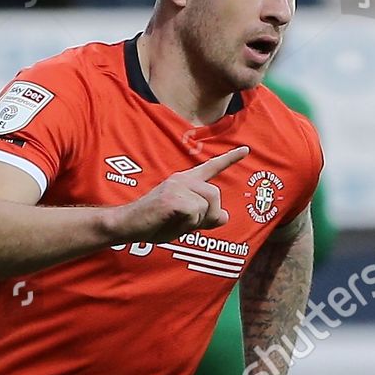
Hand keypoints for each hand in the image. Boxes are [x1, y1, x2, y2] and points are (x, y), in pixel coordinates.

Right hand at [116, 145, 247, 243]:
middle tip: (188, 223)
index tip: (246, 150)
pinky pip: (194, 214)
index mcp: (185, 181)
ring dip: (195, 221)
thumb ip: (204, 217)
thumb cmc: (154, 223)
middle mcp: (182, 179)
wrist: (128, 224)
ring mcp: (177, 187)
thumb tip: (224, 217)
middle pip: (214, 195)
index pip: (211, 168)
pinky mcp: (173, 198)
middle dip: (208, 215)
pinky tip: (170, 222)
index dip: (230, 159)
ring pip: (206, 206)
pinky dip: (186, 224)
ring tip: (175, 222)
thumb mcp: (183, 221)